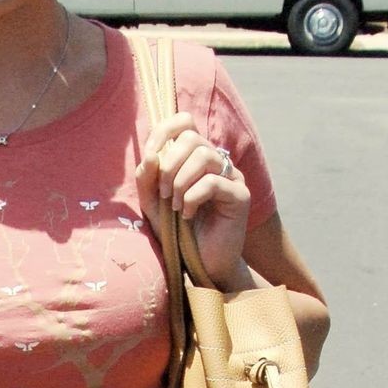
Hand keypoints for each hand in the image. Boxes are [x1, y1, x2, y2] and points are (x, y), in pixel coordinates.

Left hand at [136, 112, 252, 291]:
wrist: (200, 265)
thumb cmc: (177, 234)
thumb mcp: (153, 205)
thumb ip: (147, 179)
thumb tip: (150, 156)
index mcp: (195, 157)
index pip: (184, 122)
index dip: (163, 133)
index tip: (149, 159)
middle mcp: (216, 162)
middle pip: (192, 137)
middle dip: (169, 164)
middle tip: (163, 194)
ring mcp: (231, 176)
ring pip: (204, 156)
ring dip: (180, 181)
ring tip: (173, 206)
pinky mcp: (240, 195)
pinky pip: (213, 182)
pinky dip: (193, 197)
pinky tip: (187, 215)